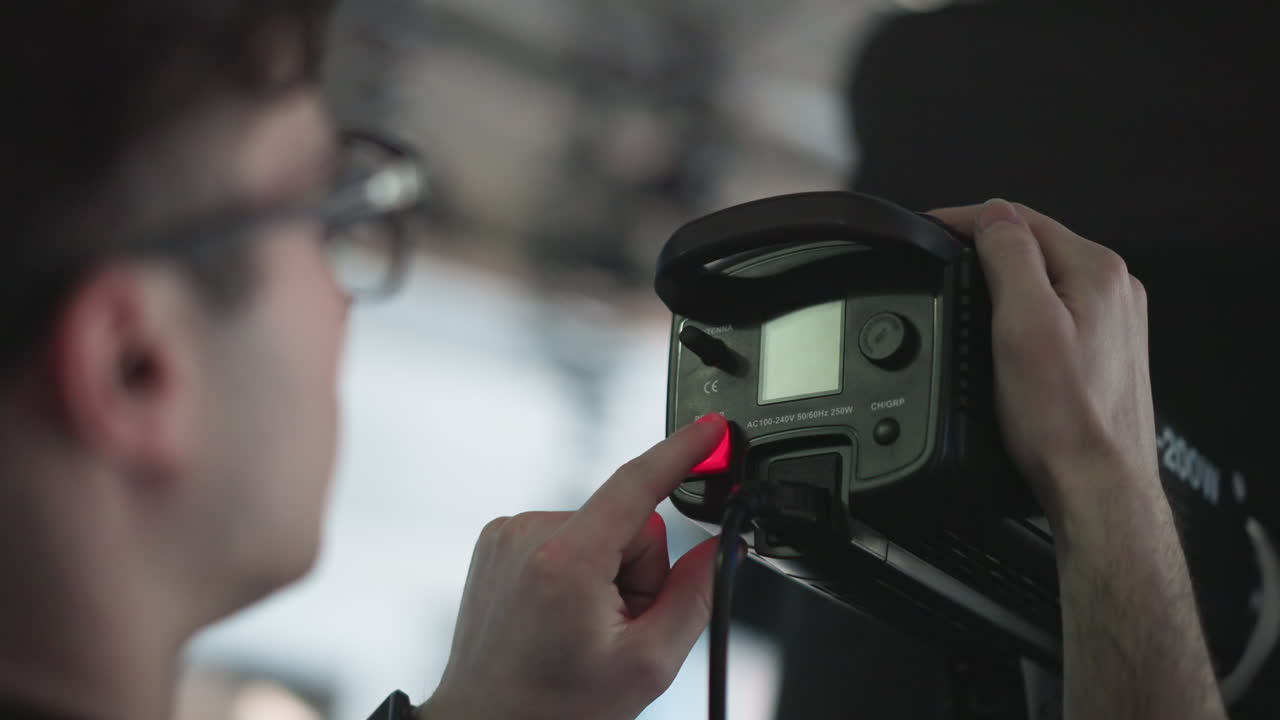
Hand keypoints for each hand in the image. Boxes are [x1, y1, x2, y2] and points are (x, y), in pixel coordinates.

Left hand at [420, 414, 728, 719]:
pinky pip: (566, 535)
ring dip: (606, 572)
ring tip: (581, 626)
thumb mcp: (647, 664)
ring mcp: (508, 535)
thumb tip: (722, 547)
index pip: (638, 484)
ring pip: (599, 529)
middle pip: (628, 522)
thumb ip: (695, 596)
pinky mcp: (497, 541)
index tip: (713, 428)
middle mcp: (529, 536)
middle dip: (639, 569)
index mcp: (567, 562)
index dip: (682, 451)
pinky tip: (560, 613)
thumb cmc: (554, 709)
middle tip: (618, 626)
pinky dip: (576, 569)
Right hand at [928, 200, 1227, 718]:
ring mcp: (1112, 322)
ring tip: (962, 289)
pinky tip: (1001, 333)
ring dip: (1002, 279)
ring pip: (1044, 278)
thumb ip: (1009, 257)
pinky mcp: (1104, 352)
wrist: (1096, 487)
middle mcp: (1114, 291)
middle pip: (1034, 244)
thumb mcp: (1022, 325)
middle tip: (938, 259)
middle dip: (983, 247)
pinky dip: (1021, 310)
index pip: (1019, 219)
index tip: (929, 230)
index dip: (966, 221)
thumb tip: (991, 216)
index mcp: (1097, 272)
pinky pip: (1055, 310)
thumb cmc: (1062, 421)